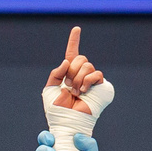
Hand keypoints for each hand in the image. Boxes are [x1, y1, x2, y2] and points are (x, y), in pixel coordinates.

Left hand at [40, 24, 112, 139]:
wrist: (66, 121)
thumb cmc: (57, 110)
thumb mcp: (50, 88)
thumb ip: (56, 72)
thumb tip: (67, 61)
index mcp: (69, 73)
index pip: (72, 53)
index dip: (74, 40)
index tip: (76, 29)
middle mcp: (81, 75)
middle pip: (81, 58)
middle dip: (72, 71)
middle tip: (69, 86)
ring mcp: (92, 81)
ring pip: (88, 65)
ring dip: (78, 78)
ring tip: (75, 92)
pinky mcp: (101, 87)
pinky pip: (97, 74)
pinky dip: (88, 81)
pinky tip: (83, 91)